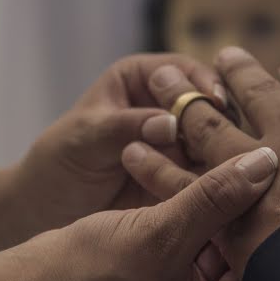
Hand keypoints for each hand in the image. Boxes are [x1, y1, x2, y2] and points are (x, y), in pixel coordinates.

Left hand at [12, 54, 226, 231]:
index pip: (184, 71)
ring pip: (217, 144)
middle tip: (232, 142)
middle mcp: (167, 108)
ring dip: (224, 157)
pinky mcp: (185, 180)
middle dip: (222, 123)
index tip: (214, 103)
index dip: (202, 84)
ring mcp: (180, 146)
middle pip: (210, 107)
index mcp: (142, 78)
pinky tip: (224, 197)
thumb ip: (124, 127)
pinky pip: (209, 179)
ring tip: (229, 173)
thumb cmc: (58, 162)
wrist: (48, 210)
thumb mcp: (85, 139)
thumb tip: (169, 122)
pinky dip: (217, 186)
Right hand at [15, 146, 277, 280]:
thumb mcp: (159, 230)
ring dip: (218, 223)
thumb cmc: (84, 275)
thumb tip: (265, 161)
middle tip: (261, 174)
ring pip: (221, 265)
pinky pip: (196, 267)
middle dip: (245, 225)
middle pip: (247, 274)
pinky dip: (195, 233)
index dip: (275, 233)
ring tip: (228, 176)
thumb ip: (215, 196)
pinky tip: (195, 193)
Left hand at [123, 48, 279, 275]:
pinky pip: (178, 180)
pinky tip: (136, 148)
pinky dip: (156, 163)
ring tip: (163, 77)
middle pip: (260, 95)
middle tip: (220, 56)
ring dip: (183, 99)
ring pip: (209, 123)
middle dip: (237, 73)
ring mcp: (257, 170)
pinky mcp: (223, 211)